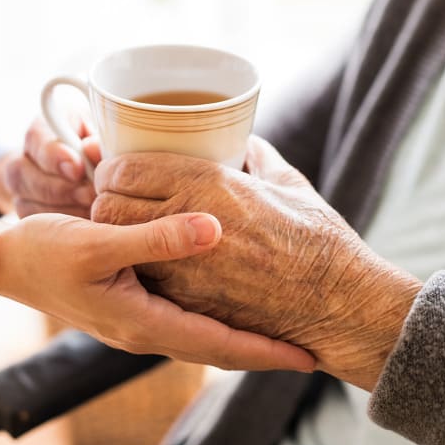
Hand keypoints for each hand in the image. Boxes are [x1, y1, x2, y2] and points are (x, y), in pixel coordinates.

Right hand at [0, 210, 314, 371]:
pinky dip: (214, 318)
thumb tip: (215, 229)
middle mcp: (145, 329)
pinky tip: (229, 300)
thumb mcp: (98, 243)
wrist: (5, 263)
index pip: (218, 345)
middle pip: (217, 348)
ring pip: (202, 334)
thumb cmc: (45, 253)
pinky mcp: (131, 305)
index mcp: (142, 321)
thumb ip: (156, 237)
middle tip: (310, 350)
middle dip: (263, 351)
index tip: (307, 357)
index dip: (264, 352)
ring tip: (282, 330)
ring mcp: (138, 320)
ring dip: (241, 336)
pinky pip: (185, 319)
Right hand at [4, 116, 100, 218]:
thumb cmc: (103, 150)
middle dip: (59, 188)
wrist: (97, 173)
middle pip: (20, 174)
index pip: (34, 138)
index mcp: (42, 130)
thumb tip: (93, 149)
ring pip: (25, 203)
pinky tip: (84, 224)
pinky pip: (34, 227)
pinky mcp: (28, 215)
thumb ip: (100, 141)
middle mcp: (23, 159)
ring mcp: (21, 190)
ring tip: (92, 211)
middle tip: (90, 195)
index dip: (53, 155)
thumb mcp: (105, 137)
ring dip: (62, 210)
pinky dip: (60, 227)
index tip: (78, 168)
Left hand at [91, 136, 421, 389]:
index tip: (116, 169)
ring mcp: (183, 265)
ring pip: (118, 244)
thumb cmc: (318, 239)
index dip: (112, 168)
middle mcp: (188, 220)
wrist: (337, 303)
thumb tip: (242, 140)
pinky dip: (138, 267)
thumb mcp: (287, 182)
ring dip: (116, 234)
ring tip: (129, 230)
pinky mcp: (187, 302)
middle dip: (106, 199)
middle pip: (110, 204)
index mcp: (208, 182)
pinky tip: (152, 262)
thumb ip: (256, 156)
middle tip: (116, 198)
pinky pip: (140, 277)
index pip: (127, 167)